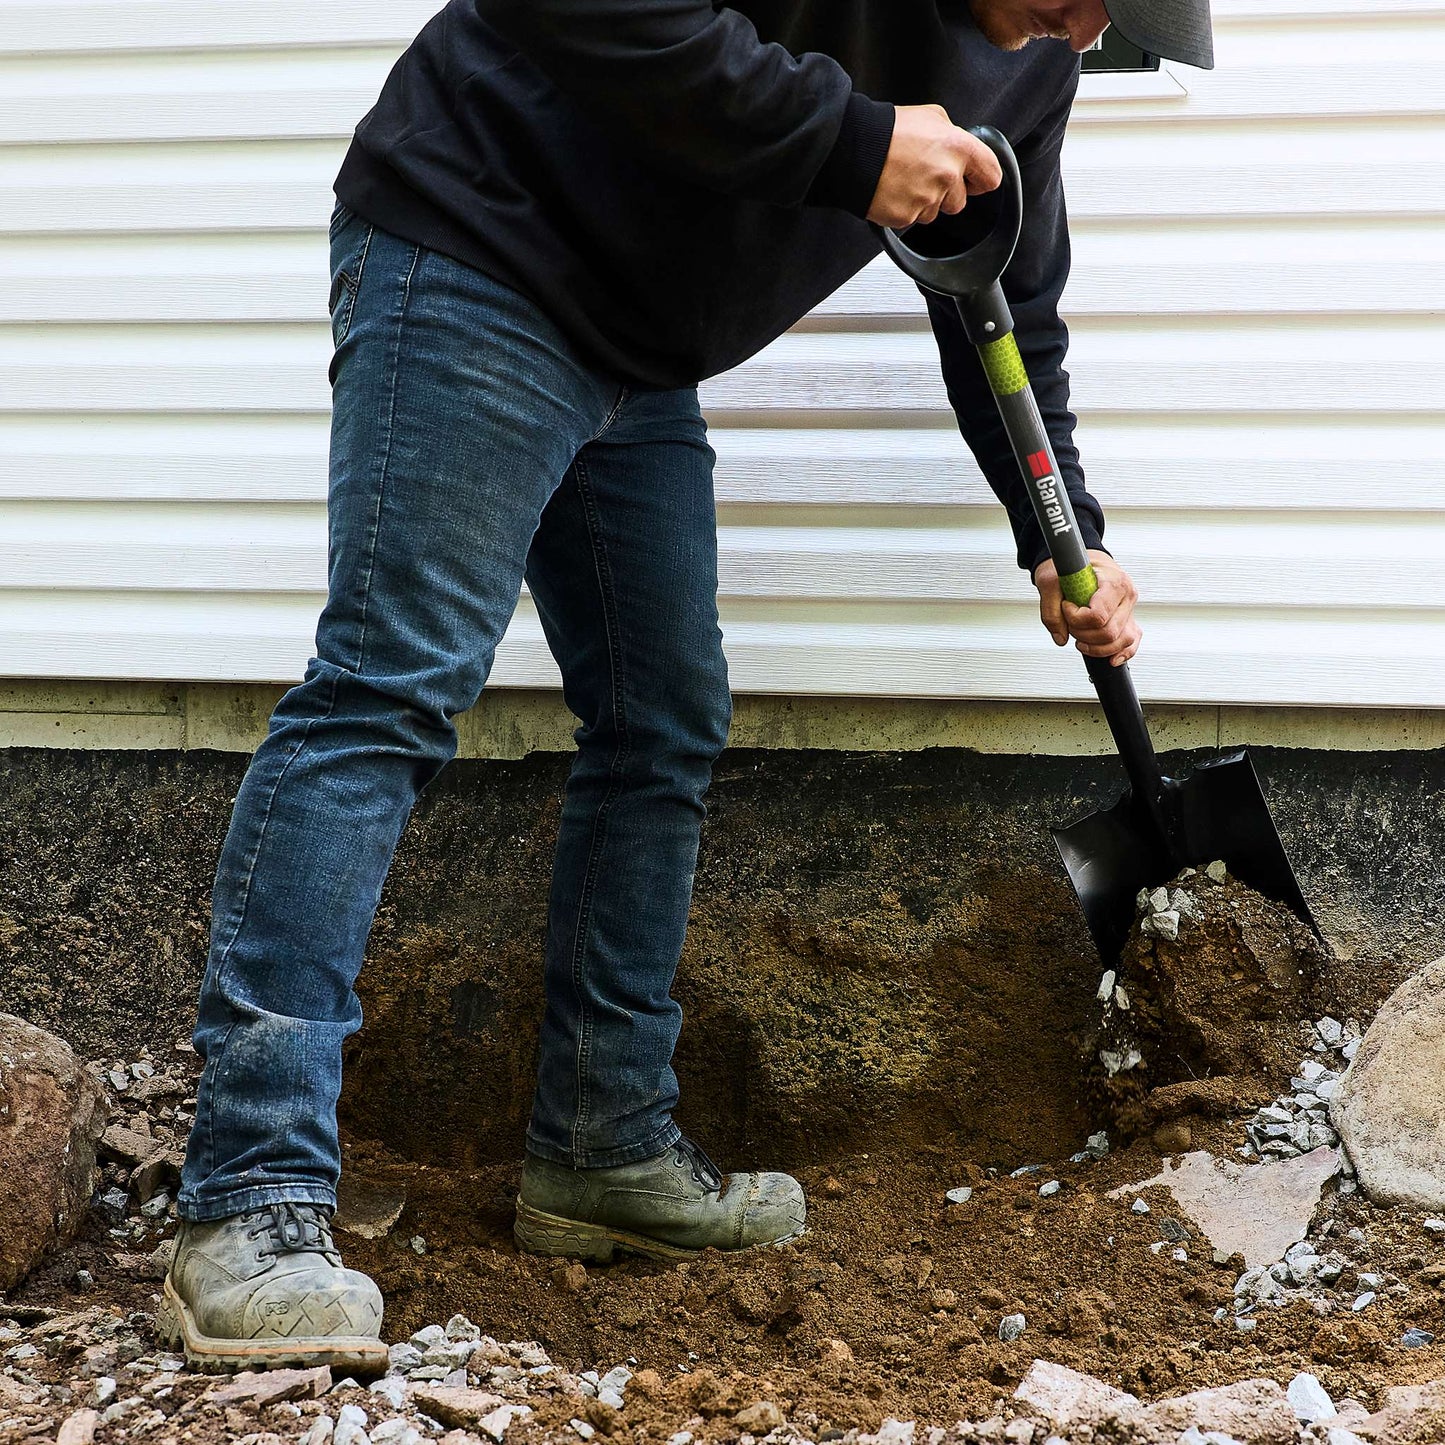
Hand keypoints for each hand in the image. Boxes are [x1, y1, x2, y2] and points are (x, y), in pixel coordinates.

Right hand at [866, 105, 1002, 228]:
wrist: (855, 148)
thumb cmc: (888, 130)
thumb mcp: (931, 116)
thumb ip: (952, 135)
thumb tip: (957, 149)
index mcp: (959, 148)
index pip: (991, 176)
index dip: (982, 180)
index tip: (974, 181)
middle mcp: (947, 176)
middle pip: (959, 201)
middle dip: (946, 193)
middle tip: (924, 176)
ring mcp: (927, 199)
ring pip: (935, 212)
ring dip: (923, 202)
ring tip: (904, 181)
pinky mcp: (907, 216)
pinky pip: (912, 219)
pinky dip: (904, 208)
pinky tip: (894, 190)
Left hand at [1032, 550, 1141, 666]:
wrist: (1080, 559)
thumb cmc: (1069, 566)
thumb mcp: (1050, 581)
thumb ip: (1051, 610)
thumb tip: (1060, 638)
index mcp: (1114, 582)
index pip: (1098, 616)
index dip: (1076, 618)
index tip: (1066, 607)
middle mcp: (1127, 596)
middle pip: (1109, 632)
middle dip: (1082, 633)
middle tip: (1069, 622)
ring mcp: (1130, 609)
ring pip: (1121, 641)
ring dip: (1096, 646)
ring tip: (1080, 637)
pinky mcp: (1128, 620)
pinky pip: (1131, 643)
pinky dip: (1122, 653)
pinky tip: (1111, 660)